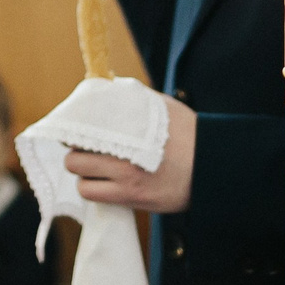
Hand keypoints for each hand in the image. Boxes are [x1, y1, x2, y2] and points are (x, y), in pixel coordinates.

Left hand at [66, 94, 196, 212]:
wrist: (211, 167)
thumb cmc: (188, 135)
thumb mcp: (162, 107)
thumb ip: (134, 98)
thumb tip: (109, 86)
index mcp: (129, 129)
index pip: (84, 128)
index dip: (74, 129)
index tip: (74, 129)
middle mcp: (124, 156)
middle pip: (74, 156)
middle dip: (77, 152)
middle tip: (86, 150)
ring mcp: (126, 181)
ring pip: (81, 179)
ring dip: (84, 173)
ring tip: (96, 168)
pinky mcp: (131, 198)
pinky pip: (93, 196)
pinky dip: (93, 189)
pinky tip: (104, 183)